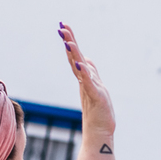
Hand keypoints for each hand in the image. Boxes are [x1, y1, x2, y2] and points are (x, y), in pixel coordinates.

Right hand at [58, 24, 115, 138]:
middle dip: (69, 41)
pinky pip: (88, 83)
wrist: (99, 133)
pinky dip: (84, 74)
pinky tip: (80, 64)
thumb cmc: (98, 113)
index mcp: (84, 78)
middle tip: (61, 27)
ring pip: (80, 68)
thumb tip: (84, 60)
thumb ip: (89, 74)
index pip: (75, 56)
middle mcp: (85, 81)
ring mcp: (89, 89)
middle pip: (74, 58)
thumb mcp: (95, 87)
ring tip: (68, 41)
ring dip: (74, 55)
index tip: (64, 26)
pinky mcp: (95, 98)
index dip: (70, 41)